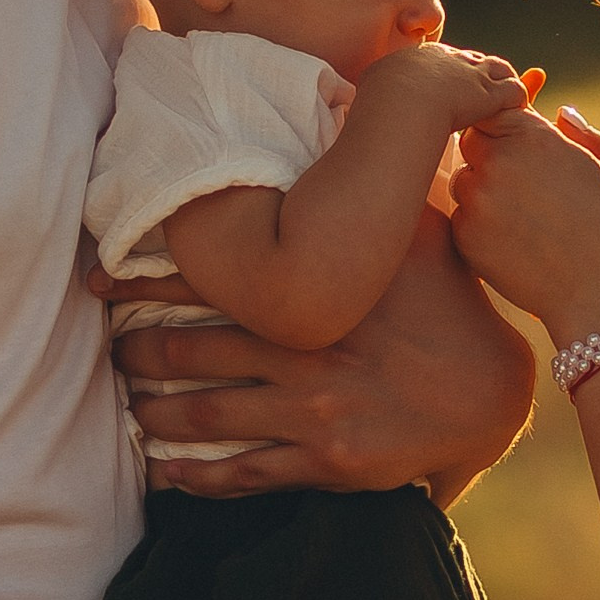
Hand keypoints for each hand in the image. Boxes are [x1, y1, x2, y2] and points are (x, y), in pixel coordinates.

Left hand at [96, 206, 534, 498]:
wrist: (496, 396)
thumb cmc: (458, 309)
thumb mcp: (421, 237)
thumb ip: (375, 199)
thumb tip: (353, 124)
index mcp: (314, 295)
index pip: (209, 282)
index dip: (146, 282)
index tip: (103, 279)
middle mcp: (301, 352)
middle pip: (189, 354)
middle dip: (138, 355)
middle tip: (110, 352)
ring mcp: (309, 412)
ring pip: (204, 416)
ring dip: (154, 414)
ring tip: (129, 409)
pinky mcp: (324, 462)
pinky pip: (243, 473)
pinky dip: (197, 475)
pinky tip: (168, 472)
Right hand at [357, 43, 526, 136]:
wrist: (400, 105)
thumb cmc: (377, 108)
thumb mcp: (365, 97)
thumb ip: (368, 104)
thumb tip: (356, 117)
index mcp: (417, 59)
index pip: (438, 59)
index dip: (446, 71)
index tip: (448, 83)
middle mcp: (446, 59)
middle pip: (468, 59)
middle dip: (476, 70)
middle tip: (481, 85)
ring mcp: (469, 74)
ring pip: (495, 69)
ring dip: (501, 80)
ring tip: (506, 91)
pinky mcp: (488, 93)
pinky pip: (511, 90)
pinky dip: (517, 97)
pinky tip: (520, 106)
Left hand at [447, 105, 599, 340]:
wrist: (597, 289)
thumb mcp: (588, 165)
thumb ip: (551, 132)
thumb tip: (536, 102)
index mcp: (531, 135)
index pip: (495, 110)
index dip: (504, 127)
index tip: (516, 143)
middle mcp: (498, 161)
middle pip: (471, 141)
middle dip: (489, 155)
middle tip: (522, 184)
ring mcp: (476, 199)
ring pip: (464, 180)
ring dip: (483, 191)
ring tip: (525, 217)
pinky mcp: (464, 233)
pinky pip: (462, 217)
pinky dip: (480, 225)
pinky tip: (515, 241)